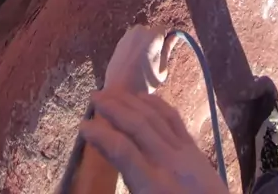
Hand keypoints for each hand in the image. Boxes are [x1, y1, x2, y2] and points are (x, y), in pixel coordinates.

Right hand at [80, 89, 228, 193]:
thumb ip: (130, 183)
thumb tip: (111, 155)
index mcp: (153, 188)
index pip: (122, 152)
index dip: (100, 136)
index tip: (83, 127)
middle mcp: (169, 164)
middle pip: (137, 126)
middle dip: (113, 109)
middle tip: (93, 98)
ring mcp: (185, 154)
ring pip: (155, 118)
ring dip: (131, 102)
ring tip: (111, 92)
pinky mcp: (195, 150)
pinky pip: (174, 119)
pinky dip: (156, 104)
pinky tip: (142, 98)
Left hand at [104, 25, 174, 94]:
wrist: (119, 91)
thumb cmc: (145, 82)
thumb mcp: (162, 68)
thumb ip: (168, 50)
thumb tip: (174, 36)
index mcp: (153, 35)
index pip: (164, 30)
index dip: (165, 41)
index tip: (163, 53)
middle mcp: (139, 30)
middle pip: (151, 31)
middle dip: (153, 41)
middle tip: (153, 60)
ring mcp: (127, 35)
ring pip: (141, 36)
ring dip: (143, 44)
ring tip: (142, 62)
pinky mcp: (119, 42)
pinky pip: (131, 41)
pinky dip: (134, 48)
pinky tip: (132, 63)